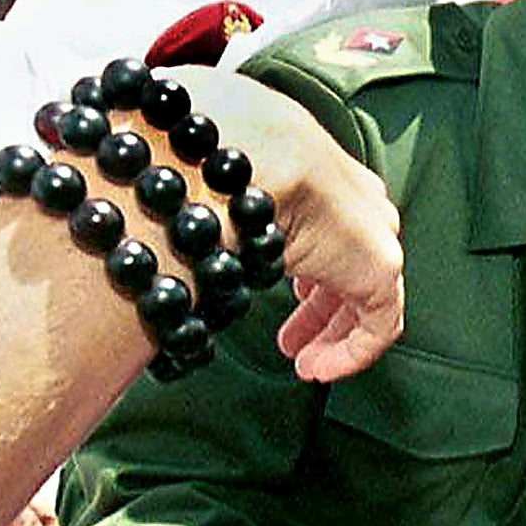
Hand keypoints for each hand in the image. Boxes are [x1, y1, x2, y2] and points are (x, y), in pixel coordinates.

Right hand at [173, 68, 405, 379]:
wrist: (225, 160)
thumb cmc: (187, 155)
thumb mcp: (185, 168)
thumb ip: (184, 194)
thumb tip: (145, 217)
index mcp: (307, 162)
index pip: (315, 215)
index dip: (293, 257)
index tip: (267, 287)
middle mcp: (346, 192)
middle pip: (343, 254)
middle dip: (315, 302)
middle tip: (287, 338)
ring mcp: (368, 228)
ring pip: (363, 292)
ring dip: (330, 332)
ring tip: (301, 362)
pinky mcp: (380, 266)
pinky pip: (379, 323)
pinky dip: (351, 352)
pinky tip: (315, 369)